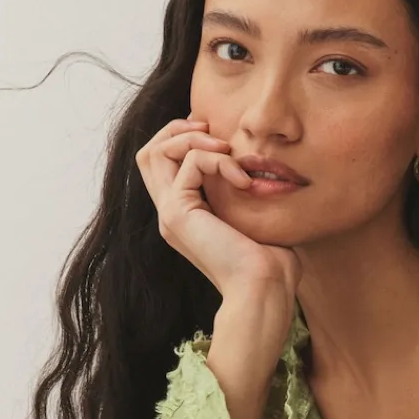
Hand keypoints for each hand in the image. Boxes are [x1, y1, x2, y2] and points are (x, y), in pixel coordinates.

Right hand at [134, 115, 301, 306]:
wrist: (264, 288)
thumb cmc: (270, 262)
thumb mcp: (254, 217)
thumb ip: (242, 190)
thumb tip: (257, 168)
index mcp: (185, 217)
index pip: (163, 165)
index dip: (183, 140)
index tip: (219, 138)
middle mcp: (170, 215)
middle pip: (148, 154)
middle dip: (179, 130)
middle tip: (213, 133)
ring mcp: (170, 215)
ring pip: (155, 152)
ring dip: (193, 138)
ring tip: (228, 151)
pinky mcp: (178, 213)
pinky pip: (190, 162)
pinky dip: (219, 160)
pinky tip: (244, 182)